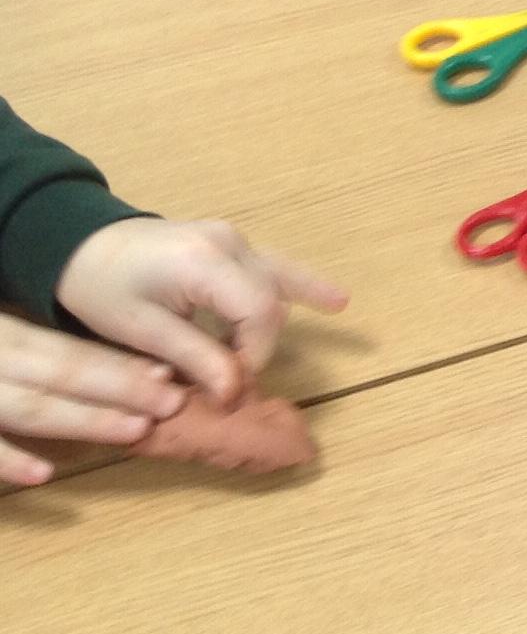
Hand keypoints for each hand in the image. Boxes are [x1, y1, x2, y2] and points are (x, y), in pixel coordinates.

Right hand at [0, 311, 183, 487]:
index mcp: (8, 339)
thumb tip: (122, 375)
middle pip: (63, 373)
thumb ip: (37, 359)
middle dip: (122, 387)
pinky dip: (10, 460)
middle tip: (174, 402)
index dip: (120, 363)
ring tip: (138, 429)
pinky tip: (46, 474)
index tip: (169, 373)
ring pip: (33, 408)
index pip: (71, 351)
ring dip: (86, 419)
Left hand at [56, 217, 348, 404]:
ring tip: (259, 363)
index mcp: (205, 262)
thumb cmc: (101, 288)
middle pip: (269, 304)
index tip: (227, 391)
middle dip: (256, 349)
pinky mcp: (233, 245)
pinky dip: (303, 287)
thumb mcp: (140, 331)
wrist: (79, 245)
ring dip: (269, 328)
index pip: (257, 312)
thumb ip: (194, 357)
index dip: (253, 356)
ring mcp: (235, 240)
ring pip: (277, 287)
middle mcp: (230, 244)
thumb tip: (236, 394)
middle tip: (226, 386)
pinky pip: (276, 268)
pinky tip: (339, 302)